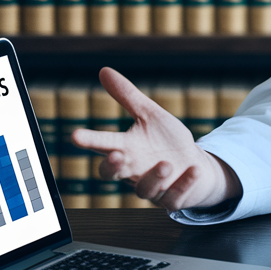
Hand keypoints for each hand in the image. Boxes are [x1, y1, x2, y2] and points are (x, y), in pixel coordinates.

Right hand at [71, 67, 242, 211]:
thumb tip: (104, 70)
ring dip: (154, 178)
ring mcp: (153, 188)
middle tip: (117, 156)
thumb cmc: (167, 140)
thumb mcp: (151, 114)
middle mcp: (134, 172)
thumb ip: (128, 96)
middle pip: (112, 175)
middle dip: (111, 167)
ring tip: (166, 164)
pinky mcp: (172, 199)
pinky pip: (174, 198)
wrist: (194, 165)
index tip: (76, 135)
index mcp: (126, 149)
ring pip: (144, 190)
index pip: (103, 145)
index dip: (90, 141)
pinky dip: (183, 185)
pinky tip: (193, 170)